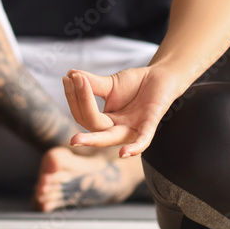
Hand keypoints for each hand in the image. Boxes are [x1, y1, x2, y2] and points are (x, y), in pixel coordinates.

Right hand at [63, 66, 183, 156]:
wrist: (161, 77)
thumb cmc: (135, 84)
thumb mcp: (109, 83)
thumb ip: (91, 83)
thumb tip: (70, 74)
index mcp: (105, 122)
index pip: (85, 115)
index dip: (75, 98)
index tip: (68, 77)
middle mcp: (117, 129)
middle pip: (94, 129)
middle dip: (80, 115)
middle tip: (68, 97)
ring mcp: (133, 128)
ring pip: (111, 137)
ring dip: (94, 140)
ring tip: (76, 140)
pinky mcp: (150, 124)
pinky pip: (143, 140)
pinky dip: (134, 147)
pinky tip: (123, 153)